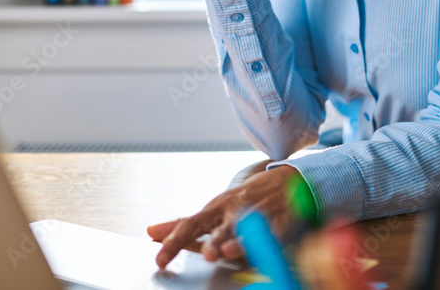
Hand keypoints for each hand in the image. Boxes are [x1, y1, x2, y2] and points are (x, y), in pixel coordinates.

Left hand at [147, 165, 301, 268]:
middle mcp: (233, 211)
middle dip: (205, 241)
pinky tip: (258, 250)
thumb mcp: (214, 210)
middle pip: (214, 228)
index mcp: (215, 209)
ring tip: (223, 252)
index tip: (159, 259)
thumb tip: (152, 231)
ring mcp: (256, 216)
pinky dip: (264, 241)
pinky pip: (272, 234)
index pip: (188, 225)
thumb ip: (184, 225)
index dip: (173, 242)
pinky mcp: (280, 223)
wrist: (288, 180)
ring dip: (232, 242)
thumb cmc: (246, 199)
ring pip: (242, 230)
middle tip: (197, 253)